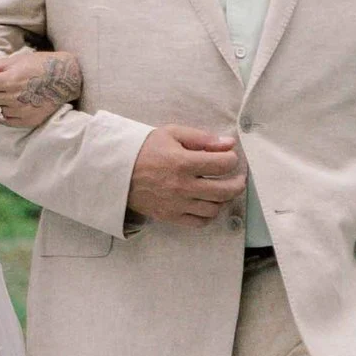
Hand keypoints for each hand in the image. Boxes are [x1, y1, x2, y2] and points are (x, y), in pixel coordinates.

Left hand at [0, 47, 82, 128]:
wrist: (65, 77)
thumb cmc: (36, 64)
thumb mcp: (9, 61)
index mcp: (9, 79)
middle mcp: (15, 97)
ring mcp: (21, 111)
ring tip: (3, 92)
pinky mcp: (27, 121)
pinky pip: (5, 119)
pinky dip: (3, 111)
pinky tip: (12, 102)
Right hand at [126, 125, 247, 223]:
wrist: (116, 170)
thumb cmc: (145, 149)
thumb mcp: (172, 133)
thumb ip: (202, 138)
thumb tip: (228, 144)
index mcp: (183, 162)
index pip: (223, 165)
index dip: (232, 159)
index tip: (229, 157)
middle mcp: (183, 186)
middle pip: (225, 191)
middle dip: (238, 183)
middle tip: (238, 177)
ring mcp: (177, 204)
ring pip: (214, 208)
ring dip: (223, 199)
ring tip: (221, 189)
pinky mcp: (170, 216)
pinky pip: (199, 222)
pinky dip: (209, 215)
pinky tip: (207, 204)